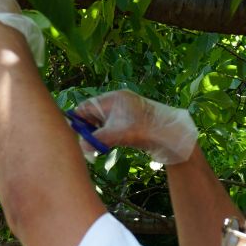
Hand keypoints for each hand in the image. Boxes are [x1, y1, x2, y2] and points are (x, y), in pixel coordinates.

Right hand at [74, 90, 197, 164]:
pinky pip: (113, 124)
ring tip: (100, 144)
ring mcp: (126, 109)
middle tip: (87, 142)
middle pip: (94, 113)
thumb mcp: (115, 135)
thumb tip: (82, 146)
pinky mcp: (133, 119)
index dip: (79, 120)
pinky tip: (111, 143)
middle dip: (89, 128)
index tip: (75, 134)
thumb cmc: (143, 130)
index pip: (86, 106)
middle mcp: (118, 101)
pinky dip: (109, 134)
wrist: (170, 134)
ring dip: (99, 132)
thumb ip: (95, 139)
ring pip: (103, 121)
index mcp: (113, 98)